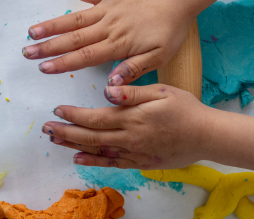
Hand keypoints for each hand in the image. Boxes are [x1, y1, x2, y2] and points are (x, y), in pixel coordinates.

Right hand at [22, 0, 194, 85]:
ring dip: (51, 25)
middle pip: (73, 39)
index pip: (85, 57)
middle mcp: (108, 26)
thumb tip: (111, 84)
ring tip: (31, 32)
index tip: (44, 68)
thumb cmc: (170, 30)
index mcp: (118, 44)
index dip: (62, 63)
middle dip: (48, 47)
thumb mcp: (159, 57)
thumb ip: (133, 69)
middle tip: (27, 53)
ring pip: (73, 18)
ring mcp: (106, 8)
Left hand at [41, 84, 213, 168]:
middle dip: (65, 132)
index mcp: (132, 117)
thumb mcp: (162, 92)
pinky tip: (79, 159)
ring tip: (55, 142)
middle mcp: (129, 137)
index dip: (73, 115)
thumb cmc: (186, 109)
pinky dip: (93, 162)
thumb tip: (108, 89)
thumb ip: (133, 91)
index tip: (57, 110)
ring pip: (97, 151)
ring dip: (73, 146)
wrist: (207, 136)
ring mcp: (134, 152)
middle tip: (46, 129)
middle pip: (90, 136)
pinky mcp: (140, 162)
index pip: (95, 117)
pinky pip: (112, 164)